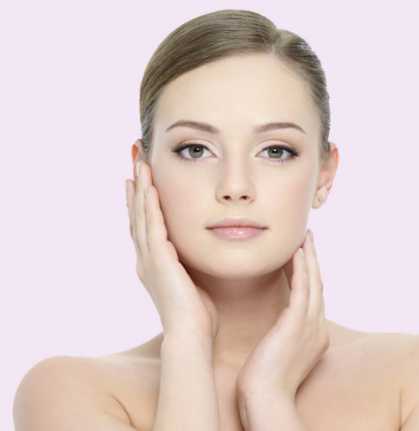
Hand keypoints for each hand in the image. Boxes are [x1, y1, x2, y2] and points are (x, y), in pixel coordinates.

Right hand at [126, 159, 218, 339]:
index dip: (141, 202)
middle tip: (135, 163)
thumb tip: (198, 256)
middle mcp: (146, 258)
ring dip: (141, 188)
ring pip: (142, 215)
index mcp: (154, 264)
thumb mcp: (192, 283)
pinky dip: (150, 205)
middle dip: (136, 188)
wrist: (191, 335)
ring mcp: (150, 259)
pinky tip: (150, 187)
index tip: (140, 181)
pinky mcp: (159, 260)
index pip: (145, 226)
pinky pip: (153, 226)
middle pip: (138, 215)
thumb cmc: (197, 314)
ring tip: (139, 164)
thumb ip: (190, 266)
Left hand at [235, 230, 329, 401]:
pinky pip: (302, 289)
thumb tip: (277, 327)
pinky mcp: (297, 324)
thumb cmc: (265, 380)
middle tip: (308, 239)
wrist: (265, 399)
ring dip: (310, 258)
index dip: (310, 274)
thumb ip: (283, 336)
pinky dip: (302, 269)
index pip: (313, 297)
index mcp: (314, 335)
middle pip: (318, 285)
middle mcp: (317, 328)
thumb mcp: (279, 353)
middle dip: (314, 260)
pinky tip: (298, 253)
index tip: (302, 256)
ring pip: (313, 283)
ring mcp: (310, 326)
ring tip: (305, 238)